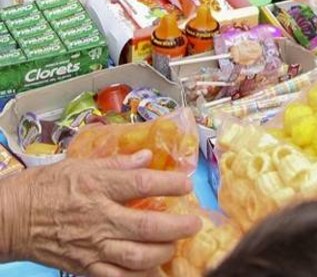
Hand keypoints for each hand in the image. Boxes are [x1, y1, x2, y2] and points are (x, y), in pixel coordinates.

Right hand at [0, 150, 200, 275]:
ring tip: (174, 246)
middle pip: (147, 226)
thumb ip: (119, 162)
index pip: (143, 184)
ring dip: (163, 252)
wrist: (12, 217)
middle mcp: (100, 218)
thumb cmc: (46, 187)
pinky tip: (154, 271)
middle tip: (194, 224)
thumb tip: (148, 157)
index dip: (170, 184)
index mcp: (99, 186)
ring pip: (137, 257)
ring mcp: (93, 246)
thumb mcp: (81, 165)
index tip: (187, 185)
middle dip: (177, 226)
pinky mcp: (86, 266)